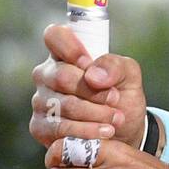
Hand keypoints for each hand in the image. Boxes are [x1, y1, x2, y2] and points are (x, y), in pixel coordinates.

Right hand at [28, 24, 147, 147]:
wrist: (124, 132)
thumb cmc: (121, 95)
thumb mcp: (129, 75)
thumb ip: (115, 66)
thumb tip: (92, 76)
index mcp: (64, 53)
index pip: (54, 36)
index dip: (71, 48)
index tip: (89, 64)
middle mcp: (46, 74)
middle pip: (62, 76)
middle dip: (94, 91)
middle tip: (115, 99)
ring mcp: (40, 101)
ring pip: (63, 105)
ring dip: (95, 114)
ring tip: (116, 119)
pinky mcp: (40, 127)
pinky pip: (59, 129)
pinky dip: (86, 131)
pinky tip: (104, 133)